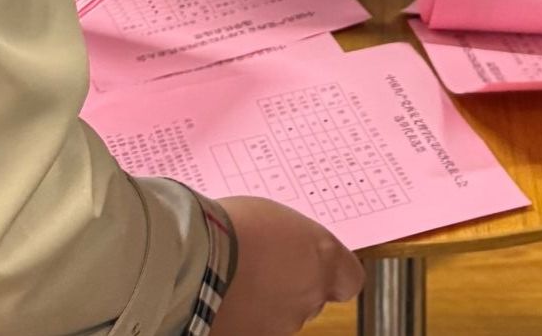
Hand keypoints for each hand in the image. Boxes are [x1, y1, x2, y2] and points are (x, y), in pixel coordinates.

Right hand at [209, 197, 362, 333]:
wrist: (192, 261)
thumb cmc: (231, 226)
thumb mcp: (274, 217)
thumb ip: (293, 240)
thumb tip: (288, 247)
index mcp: (322, 259)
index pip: (349, 279)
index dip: (334, 274)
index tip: (315, 263)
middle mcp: (308, 297)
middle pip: (311, 298)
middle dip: (292, 286)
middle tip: (262, 266)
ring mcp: (279, 326)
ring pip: (280, 317)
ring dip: (265, 303)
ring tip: (234, 280)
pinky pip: (252, 328)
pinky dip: (242, 318)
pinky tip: (221, 299)